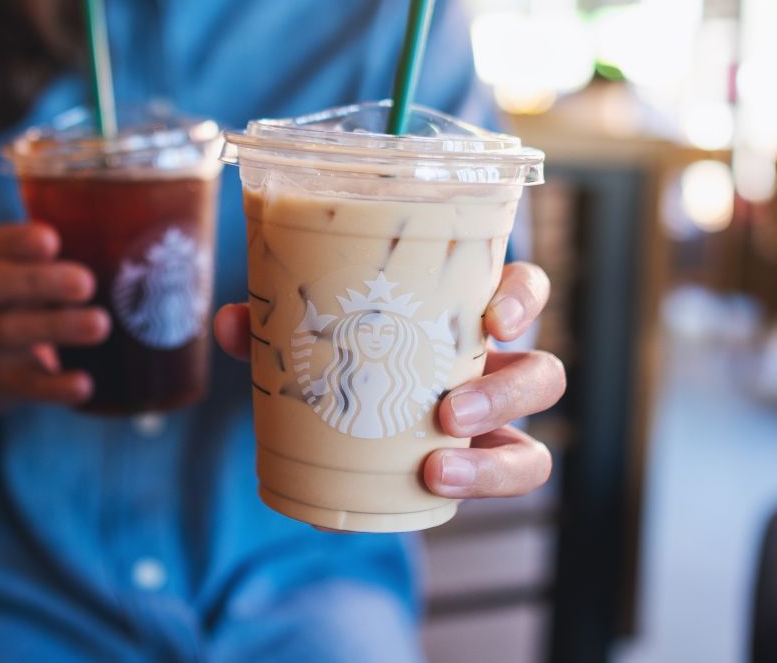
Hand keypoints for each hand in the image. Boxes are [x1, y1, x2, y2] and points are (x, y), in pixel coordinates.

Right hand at [0, 222, 109, 426]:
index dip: (20, 240)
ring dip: (56, 327)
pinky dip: (54, 387)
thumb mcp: (44, 277)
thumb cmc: (35, 304)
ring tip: (100, 325)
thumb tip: (173, 248)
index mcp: (1, 263)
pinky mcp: (4, 381)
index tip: (51, 240)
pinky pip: (26, 384)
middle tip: (86, 283)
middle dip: (41, 281)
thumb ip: (90, 258)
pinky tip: (84, 385)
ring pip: (11, 330)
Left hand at [213, 262, 564, 500]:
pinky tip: (431, 486)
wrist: (339, 431)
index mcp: (461, 318)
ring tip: (437, 466)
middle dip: (509, 391)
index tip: (493, 319)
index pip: (521, 291)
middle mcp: (492, 369)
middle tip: (449, 410)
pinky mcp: (480, 469)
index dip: (522, 298)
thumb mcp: (312, 338)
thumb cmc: (342, 359)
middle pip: (545, 372)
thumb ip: (276, 327)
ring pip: (534, 452)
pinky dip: (480, 485)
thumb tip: (232, 322)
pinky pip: (510, 480)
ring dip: (496, 458)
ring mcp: (493, 426)